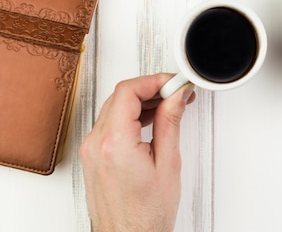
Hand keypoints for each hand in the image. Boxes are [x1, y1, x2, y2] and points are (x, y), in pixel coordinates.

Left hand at [80, 74, 195, 231]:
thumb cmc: (147, 214)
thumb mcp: (168, 163)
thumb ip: (170, 122)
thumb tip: (175, 96)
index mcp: (115, 144)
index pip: (128, 91)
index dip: (154, 80)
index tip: (174, 83)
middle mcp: (96, 144)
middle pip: (120, 96)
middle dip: (151, 88)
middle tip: (177, 92)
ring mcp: (91, 150)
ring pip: (114, 107)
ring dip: (142, 101)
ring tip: (169, 105)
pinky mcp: (93, 156)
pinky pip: (109, 123)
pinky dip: (130, 115)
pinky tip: (151, 118)